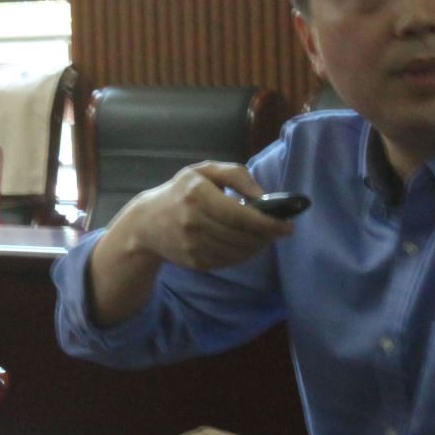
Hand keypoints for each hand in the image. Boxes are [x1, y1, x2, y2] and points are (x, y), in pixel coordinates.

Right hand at [113, 162, 294, 272]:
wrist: (146, 223)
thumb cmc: (182, 191)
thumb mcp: (205, 172)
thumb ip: (237, 175)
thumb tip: (263, 196)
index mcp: (197, 195)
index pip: (240, 216)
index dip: (268, 224)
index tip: (288, 226)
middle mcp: (193, 222)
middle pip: (243, 237)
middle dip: (267, 235)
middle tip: (279, 230)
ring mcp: (193, 246)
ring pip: (239, 252)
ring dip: (257, 246)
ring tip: (261, 235)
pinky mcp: (195, 263)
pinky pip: (229, 261)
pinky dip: (242, 254)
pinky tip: (242, 243)